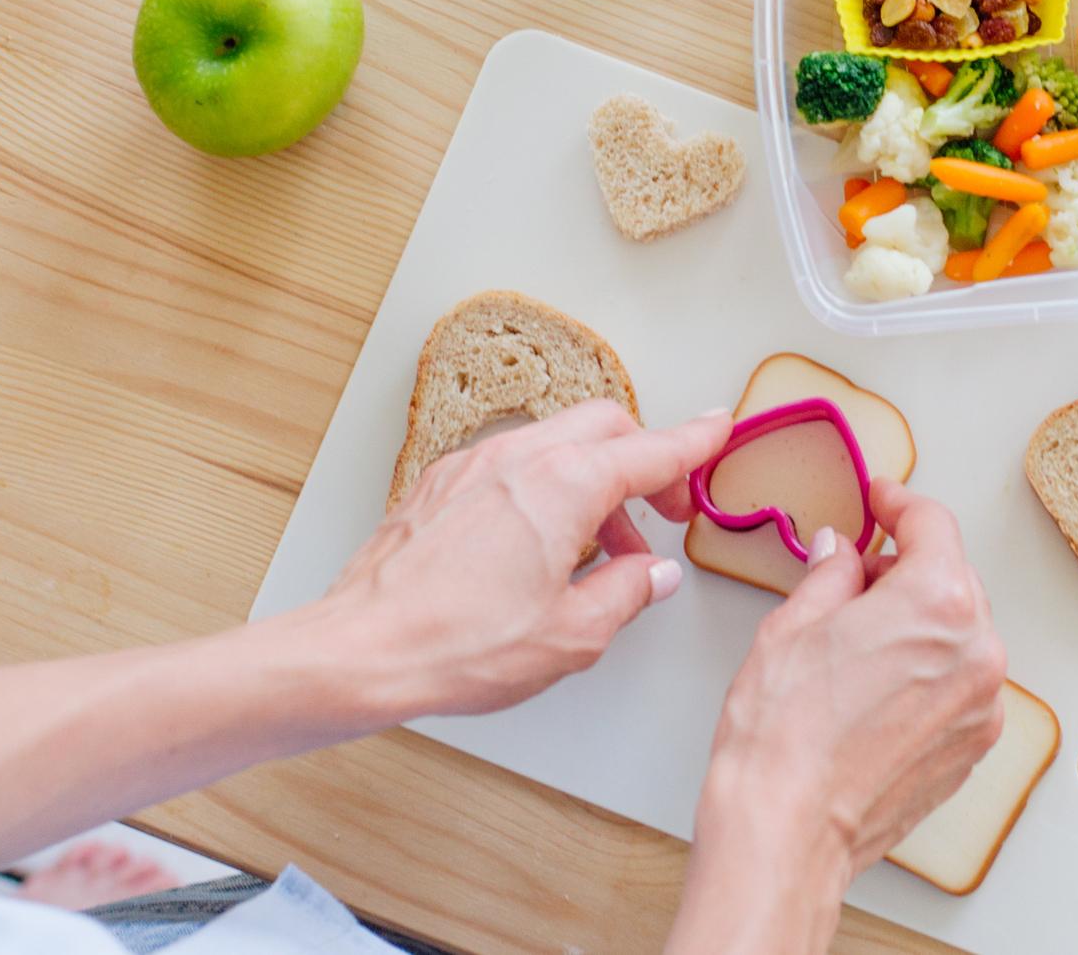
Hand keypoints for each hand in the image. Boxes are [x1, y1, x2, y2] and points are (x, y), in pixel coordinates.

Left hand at [317, 400, 730, 721]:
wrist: (359, 651)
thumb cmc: (457, 645)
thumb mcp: (573, 635)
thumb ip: (626, 594)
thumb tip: (652, 576)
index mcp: (566, 485)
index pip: (653, 450)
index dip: (695, 443)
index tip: (719, 429)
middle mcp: (521, 457)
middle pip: (606, 427)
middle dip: (645, 458)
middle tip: (663, 509)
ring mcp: (473, 464)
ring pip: (556, 442)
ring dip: (593, 479)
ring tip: (600, 548)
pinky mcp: (439, 484)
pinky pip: (511, 463)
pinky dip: (544, 486)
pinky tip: (539, 543)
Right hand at [669, 479, 1006, 953]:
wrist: (786, 830)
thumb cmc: (783, 736)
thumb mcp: (794, 624)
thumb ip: (832, 574)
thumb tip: (841, 555)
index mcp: (938, 602)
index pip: (932, 524)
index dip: (899, 504)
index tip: (881, 502)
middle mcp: (977, 650)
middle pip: (952, 579)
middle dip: (906, 568)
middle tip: (854, 575)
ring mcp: (981, 705)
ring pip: (958, 634)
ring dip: (918, 624)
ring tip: (857, 640)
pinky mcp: (973, 748)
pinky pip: (959, 685)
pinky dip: (928, 671)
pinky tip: (875, 686)